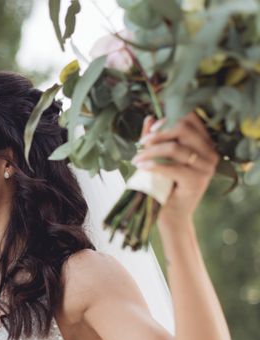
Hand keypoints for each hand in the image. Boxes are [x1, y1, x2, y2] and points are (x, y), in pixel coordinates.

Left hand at [132, 113, 218, 229]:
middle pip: (183, 129)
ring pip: (174, 148)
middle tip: (141, 143)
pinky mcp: (196, 181)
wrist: (174, 214)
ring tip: (135, 159)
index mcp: (205, 143)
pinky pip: (172, 167)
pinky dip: (153, 165)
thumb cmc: (166, 184)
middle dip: (158, 134)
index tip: (153, 127)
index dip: (171, 117)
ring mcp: (206, 167)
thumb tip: (149, 118)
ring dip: (150, 151)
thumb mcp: (160, 159)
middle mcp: (210, 153)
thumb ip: (156, 139)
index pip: (192, 118)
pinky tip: (141, 166)